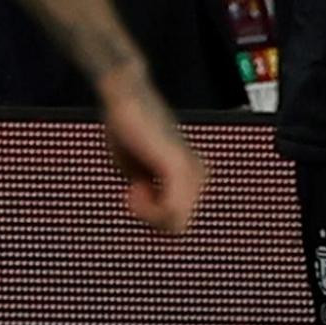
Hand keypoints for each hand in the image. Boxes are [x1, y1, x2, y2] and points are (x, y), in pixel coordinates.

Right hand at [96, 60, 208, 233]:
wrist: (125, 98)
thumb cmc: (127, 130)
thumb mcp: (136, 173)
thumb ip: (149, 195)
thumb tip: (157, 217)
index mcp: (193, 177)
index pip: (179, 221)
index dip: (152, 217)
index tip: (137, 192)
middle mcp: (200, 176)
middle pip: (178, 227)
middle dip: (150, 217)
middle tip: (135, 189)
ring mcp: (193, 174)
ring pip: (176, 224)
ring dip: (147, 213)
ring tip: (136, 185)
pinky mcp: (179, 168)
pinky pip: (171, 213)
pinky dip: (147, 209)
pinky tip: (137, 186)